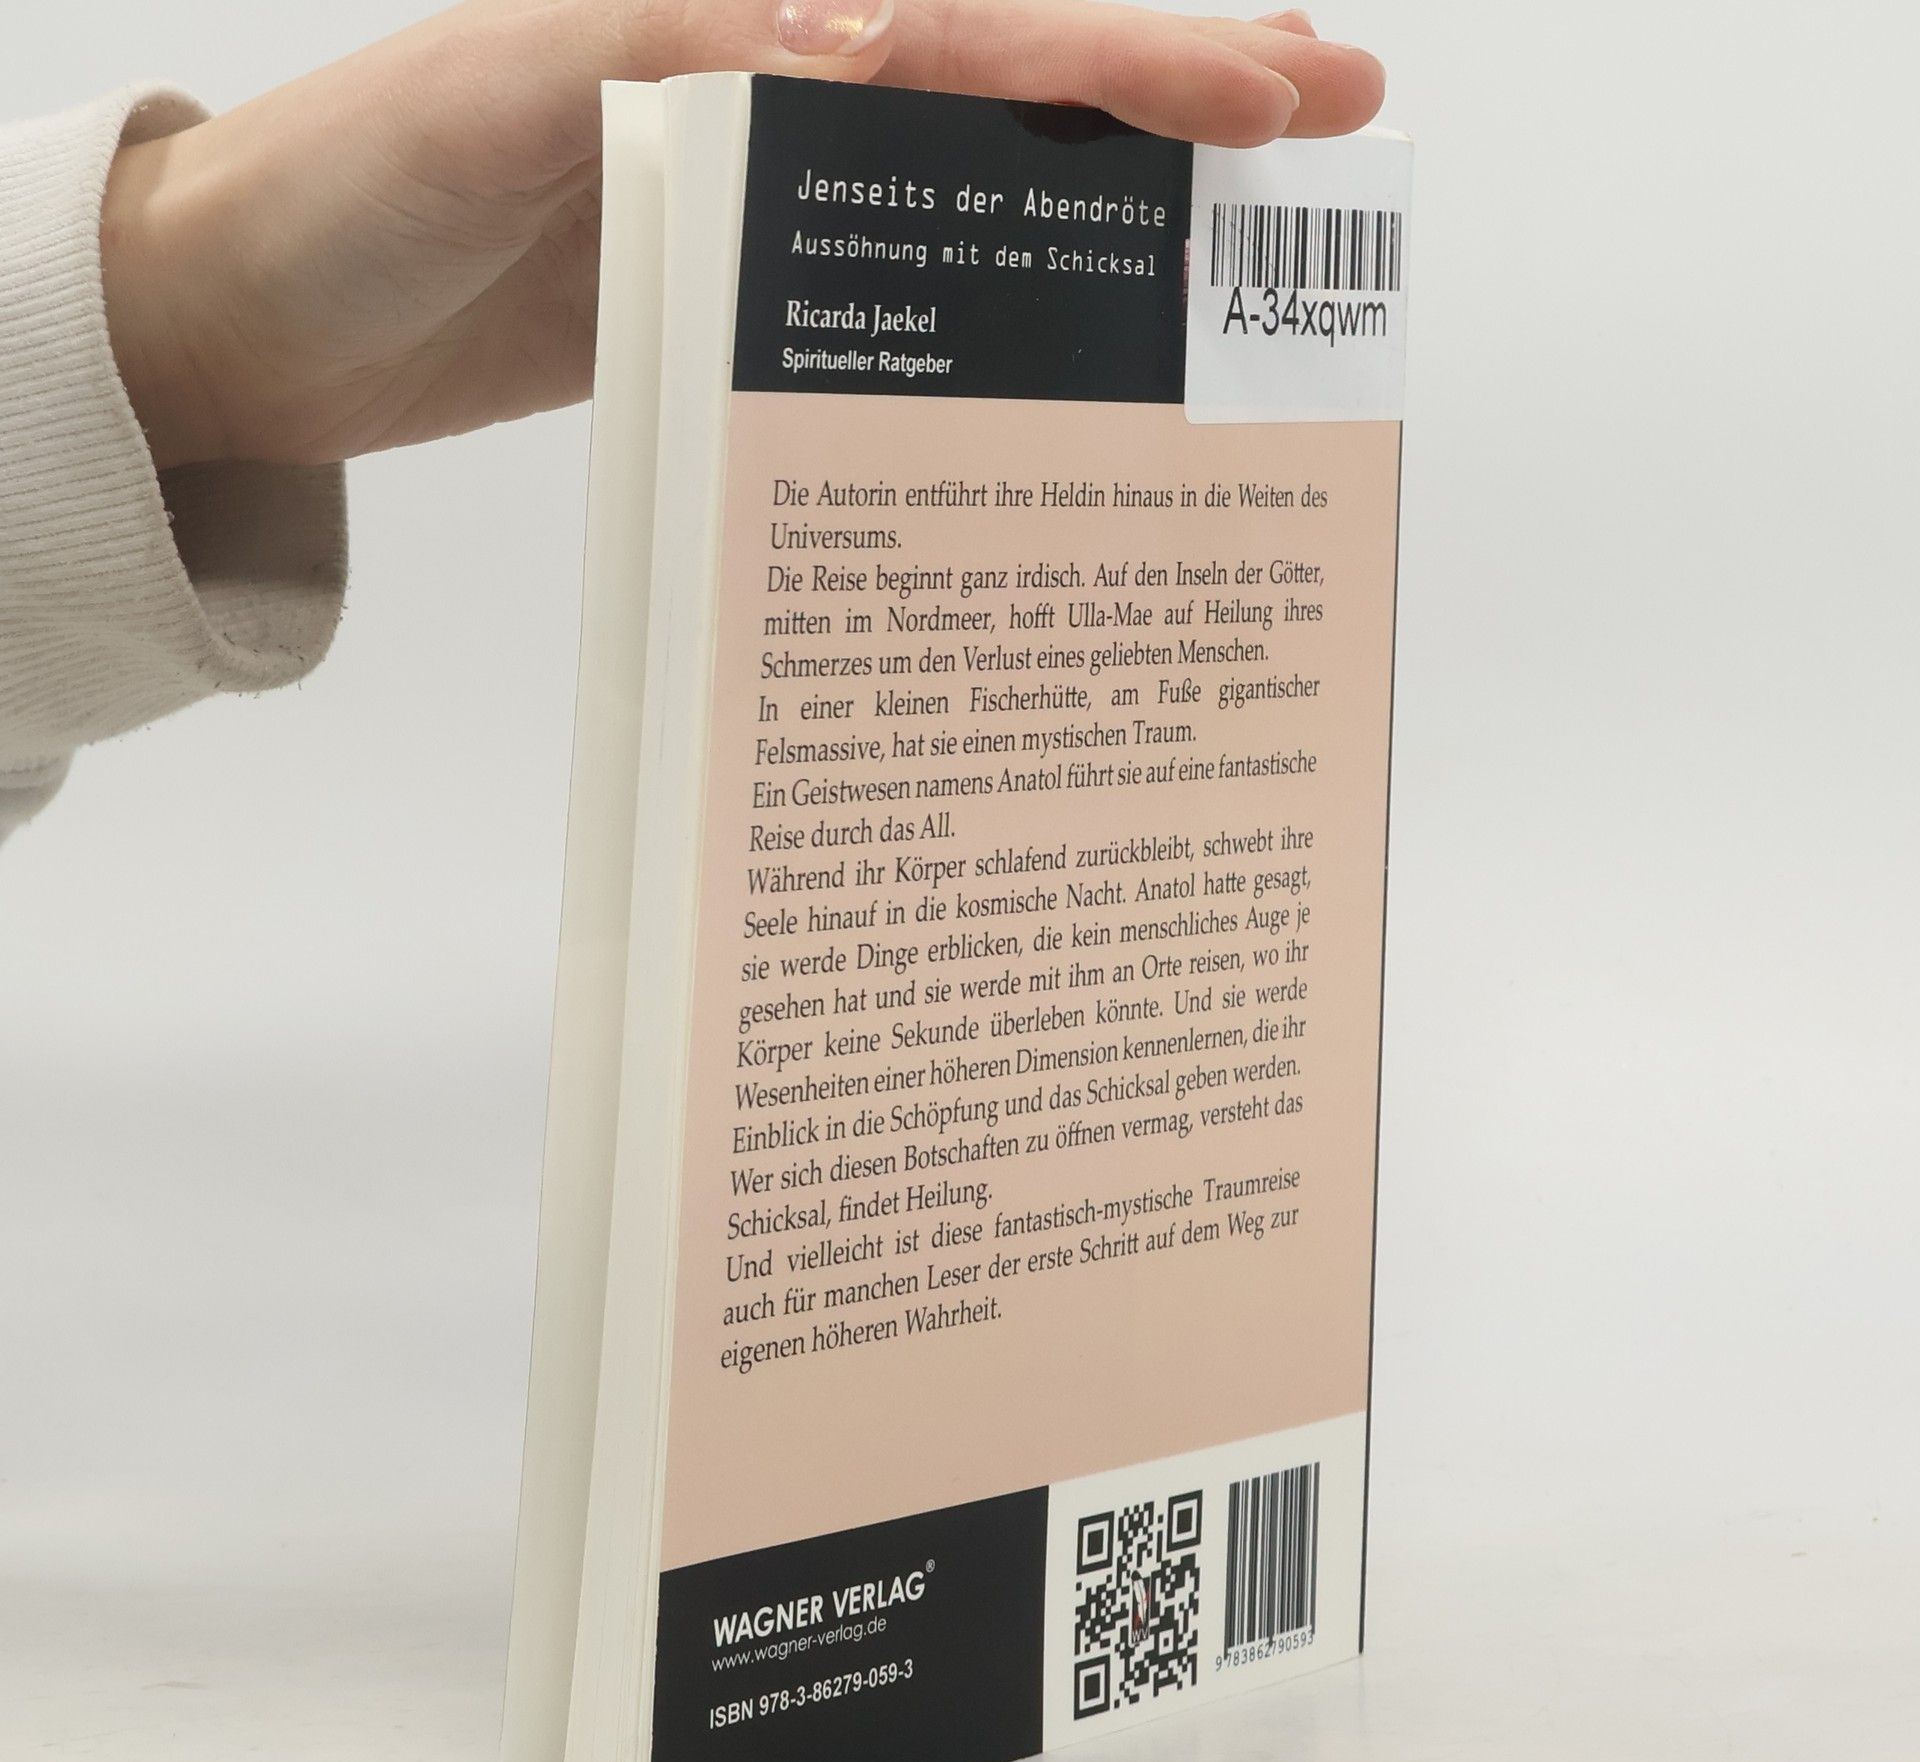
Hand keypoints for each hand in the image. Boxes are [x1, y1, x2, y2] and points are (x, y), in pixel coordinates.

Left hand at [100, 0, 1384, 469]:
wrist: (256, 324)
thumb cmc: (347, 191)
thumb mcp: (490, 94)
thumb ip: (670, 39)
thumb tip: (870, 34)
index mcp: (729, 19)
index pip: (964, 25)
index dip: (1122, 55)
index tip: (1270, 89)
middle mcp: (766, 89)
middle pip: (1007, 79)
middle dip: (1174, 91)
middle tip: (1336, 114)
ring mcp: (758, 199)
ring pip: (974, 181)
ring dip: (1109, 200)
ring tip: (1247, 231)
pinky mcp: (732, 297)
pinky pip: (892, 289)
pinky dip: (990, 307)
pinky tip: (1068, 342)